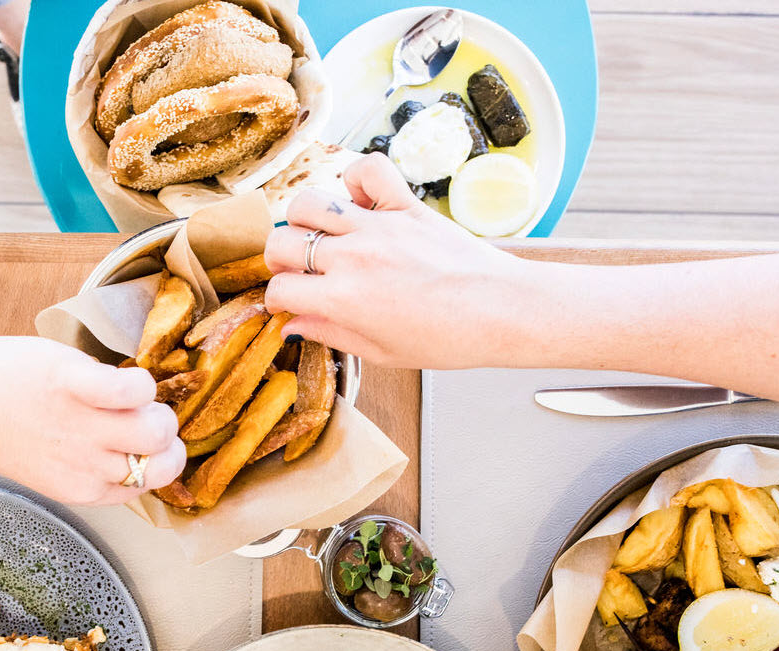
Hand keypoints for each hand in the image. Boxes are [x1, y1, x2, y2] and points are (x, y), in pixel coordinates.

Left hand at [0, 336, 184, 505]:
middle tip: (141, 413)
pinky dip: (135, 380)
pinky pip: (135, 388)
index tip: (143, 440)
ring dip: (154, 406)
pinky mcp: (74, 385)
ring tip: (131, 393)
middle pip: (163, 460)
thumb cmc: (3, 423)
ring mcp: (81, 428)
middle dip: (164, 432)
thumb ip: (90, 462)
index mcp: (83, 489)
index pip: (150, 485)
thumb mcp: (51, 463)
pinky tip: (112, 375)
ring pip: (157, 428)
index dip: (157, 459)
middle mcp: (86, 466)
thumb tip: (134, 446)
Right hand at [263, 152, 534, 368]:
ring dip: (303, 219)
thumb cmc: (447, 338)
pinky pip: (367, 170)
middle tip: (296, 270)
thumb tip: (293, 326)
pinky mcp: (405, 205)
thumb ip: (330, 333)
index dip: (278, 299)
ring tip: (318, 234)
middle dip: (278, 260)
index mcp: (342, 299)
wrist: (500, 310)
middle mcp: (352, 257)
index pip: (280, 289)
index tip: (289, 302)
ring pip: (309, 202)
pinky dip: (356, 179)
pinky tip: (358, 201)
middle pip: (281, 242)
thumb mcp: (380, 351)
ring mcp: (377, 226)